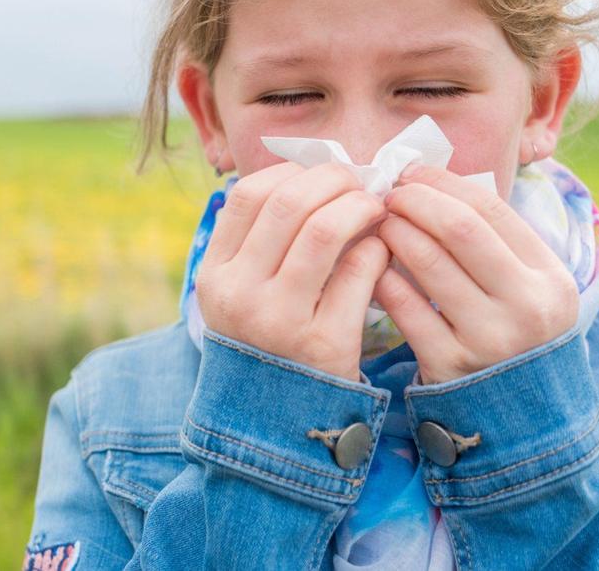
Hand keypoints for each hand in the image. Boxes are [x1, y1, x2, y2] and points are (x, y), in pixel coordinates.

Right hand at [195, 161, 389, 381]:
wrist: (273, 426)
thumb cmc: (266, 342)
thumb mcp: (240, 294)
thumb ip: (261, 242)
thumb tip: (310, 177)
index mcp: (216, 275)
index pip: (248, 195)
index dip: (292, 173)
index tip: (321, 176)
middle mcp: (240, 295)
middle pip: (289, 204)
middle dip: (333, 180)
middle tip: (359, 182)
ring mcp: (280, 321)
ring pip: (324, 230)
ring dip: (359, 206)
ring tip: (375, 208)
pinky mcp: (325, 345)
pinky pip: (359, 272)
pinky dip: (377, 249)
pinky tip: (382, 250)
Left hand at [374, 164, 577, 384]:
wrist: (525, 419)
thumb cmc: (517, 333)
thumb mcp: (530, 287)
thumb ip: (496, 240)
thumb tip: (434, 182)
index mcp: (550, 278)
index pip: (491, 208)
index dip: (443, 182)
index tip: (412, 172)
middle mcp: (526, 307)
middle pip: (459, 229)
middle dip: (416, 201)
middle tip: (390, 194)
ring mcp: (489, 340)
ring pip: (428, 263)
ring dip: (395, 233)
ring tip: (381, 224)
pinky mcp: (450, 367)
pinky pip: (405, 308)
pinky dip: (384, 278)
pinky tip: (374, 266)